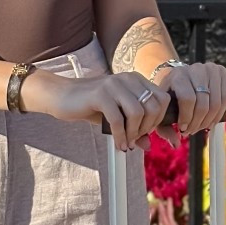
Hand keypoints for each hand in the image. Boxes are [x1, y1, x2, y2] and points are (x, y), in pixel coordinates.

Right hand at [19, 68, 173, 152]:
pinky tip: (118, 144)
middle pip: (153, 106)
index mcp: (136, 80)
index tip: (146, 132)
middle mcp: (128, 79)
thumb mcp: (117, 117)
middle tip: (135, 139)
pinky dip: (120, 136)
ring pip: (138, 112)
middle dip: (147, 128)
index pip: (163, 99)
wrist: (62, 96)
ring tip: (126, 143)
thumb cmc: (92, 106)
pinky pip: (118, 119)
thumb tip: (148, 145)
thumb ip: (134, 128)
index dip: (159, 119)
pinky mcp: (100, 94)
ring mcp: (114, 84)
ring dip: (134, 133)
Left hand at [148, 58, 225, 138]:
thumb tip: (176, 144)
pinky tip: (211, 121)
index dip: (187, 117)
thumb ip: (164, 128)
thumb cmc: (170, 95)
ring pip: (216, 103)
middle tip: (192, 131)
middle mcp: (195, 69)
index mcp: (178, 75)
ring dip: (209, 120)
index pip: (188, 99)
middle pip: (203, 103)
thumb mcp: (163, 108)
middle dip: (198, 122)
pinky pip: (225, 98)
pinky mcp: (221, 72)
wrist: (179, 76)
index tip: (183, 128)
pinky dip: (219, 114)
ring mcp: (210, 69)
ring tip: (200, 127)